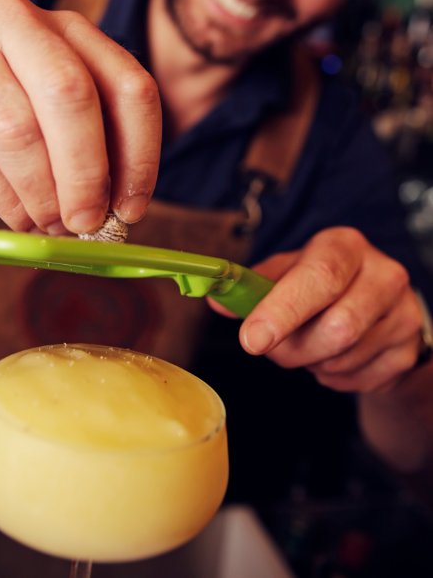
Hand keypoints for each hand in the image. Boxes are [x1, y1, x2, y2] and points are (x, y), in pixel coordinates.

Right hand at [0, 0, 161, 232]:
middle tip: (88, 223)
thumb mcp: (43, 93)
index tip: (132, 207)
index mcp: (66, 26)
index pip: (128, 85)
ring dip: (41, 193)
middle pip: (72, 98)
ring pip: (19, 130)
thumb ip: (84, 135)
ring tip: (49, 224)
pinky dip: (4, 199)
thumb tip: (119, 208)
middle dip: (86, 174)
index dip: (139, 154)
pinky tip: (17, 216)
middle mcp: (18, 20)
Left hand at [215, 227, 423, 393]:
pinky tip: (331, 356)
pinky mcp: (408, 351)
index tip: (252, 339)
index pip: (319, 277)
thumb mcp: (288, 272)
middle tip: (274, 346)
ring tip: (309, 344)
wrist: (377, 305)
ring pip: (343, 358)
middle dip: (294, 348)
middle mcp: (383, 274)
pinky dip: (332, 377)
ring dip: (311, 362)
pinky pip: (358, 380)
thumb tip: (218, 302)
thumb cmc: (322, 284)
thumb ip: (253, 286)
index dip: (283, 310)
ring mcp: (403, 314)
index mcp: (346, 246)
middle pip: (337, 327)